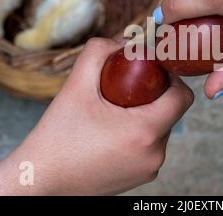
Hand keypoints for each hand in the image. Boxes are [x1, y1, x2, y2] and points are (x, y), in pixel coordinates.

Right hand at [0, 38, 193, 195]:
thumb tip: (122, 41)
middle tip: (125, 89)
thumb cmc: (57, 137)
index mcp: (145, 132)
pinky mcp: (142, 179)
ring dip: (146, 115)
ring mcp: (150, 169)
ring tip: (115, 112)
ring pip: (161, 129)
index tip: (151, 71)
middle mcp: (155, 154)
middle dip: (154, 95)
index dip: (171, 77)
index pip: (182, 96)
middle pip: (171, 112)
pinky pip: (150, 147)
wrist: (40, 181)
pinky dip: (138, 135)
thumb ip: (98, 52)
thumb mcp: (75, 86)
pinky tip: (112, 132)